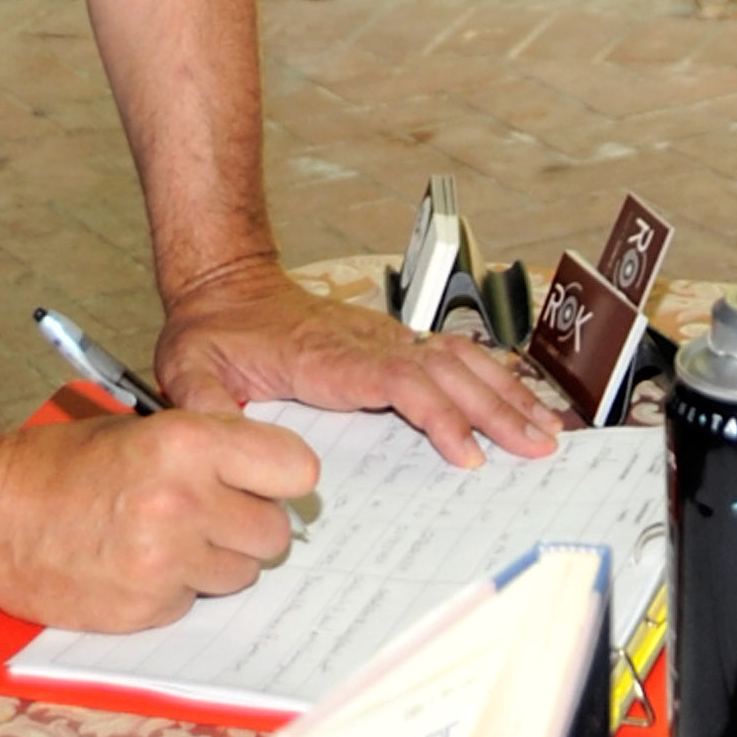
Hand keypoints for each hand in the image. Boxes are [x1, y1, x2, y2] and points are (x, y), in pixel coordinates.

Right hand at [0, 405, 321, 631]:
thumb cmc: (59, 464)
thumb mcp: (140, 429)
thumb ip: (208, 447)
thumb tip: (273, 474)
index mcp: (185, 442)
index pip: (295, 468)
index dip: (281, 474)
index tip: (266, 478)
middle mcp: (185, 501)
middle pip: (274, 530)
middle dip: (248, 522)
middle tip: (211, 511)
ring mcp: (168, 561)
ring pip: (243, 572)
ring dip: (217, 559)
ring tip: (168, 537)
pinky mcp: (150, 608)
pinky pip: (198, 601)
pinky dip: (179, 588)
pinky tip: (138, 565)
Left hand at [154, 257, 561, 467]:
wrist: (223, 283)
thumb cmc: (212, 330)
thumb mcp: (190, 368)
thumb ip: (203, 404)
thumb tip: (221, 443)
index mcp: (326, 357)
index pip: (396, 383)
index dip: (437, 416)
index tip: (467, 453)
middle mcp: (365, 344)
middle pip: (444, 373)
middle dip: (495, 410)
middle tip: (536, 449)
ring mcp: (383, 340)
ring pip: (457, 361)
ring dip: (504, 394)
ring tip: (546, 432)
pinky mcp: (389, 344)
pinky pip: (451, 357)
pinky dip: (491, 378)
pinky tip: (519, 401)